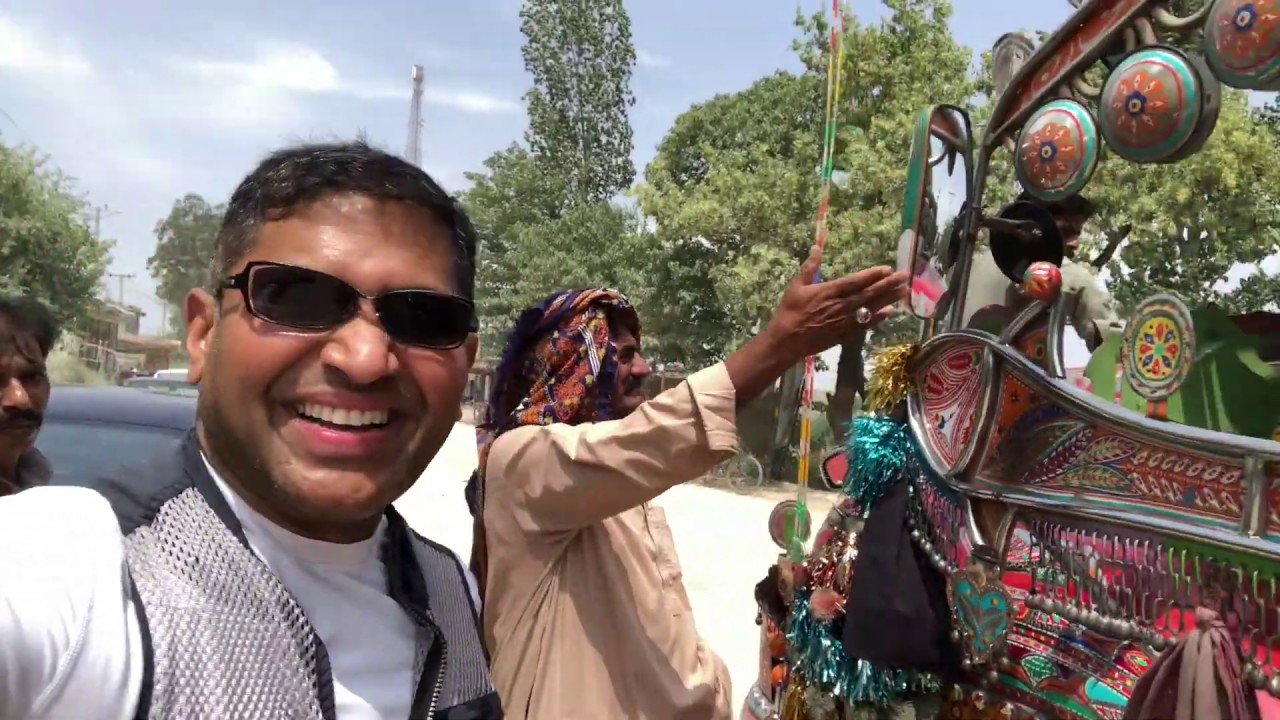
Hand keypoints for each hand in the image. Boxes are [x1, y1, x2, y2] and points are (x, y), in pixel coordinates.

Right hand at [763, 244, 908, 361]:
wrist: (786, 341)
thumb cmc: (789, 312)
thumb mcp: (796, 286)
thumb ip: (809, 267)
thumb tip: (816, 247)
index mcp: (829, 291)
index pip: (856, 281)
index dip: (873, 275)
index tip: (888, 268)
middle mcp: (841, 305)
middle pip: (869, 294)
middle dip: (888, 284)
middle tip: (905, 277)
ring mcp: (844, 321)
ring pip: (871, 308)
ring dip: (888, 299)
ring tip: (904, 292)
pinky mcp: (844, 334)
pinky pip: (865, 325)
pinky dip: (878, 318)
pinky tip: (889, 313)